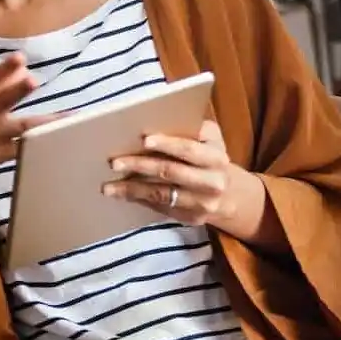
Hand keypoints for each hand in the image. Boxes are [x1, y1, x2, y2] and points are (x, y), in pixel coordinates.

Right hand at [0, 55, 55, 198]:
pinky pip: (19, 151)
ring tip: (60, 117)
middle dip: (16, 90)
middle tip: (32, 80)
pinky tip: (54, 144)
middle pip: (1, 101)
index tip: (19, 57)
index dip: (3, 69)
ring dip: (39, 122)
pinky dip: (36, 146)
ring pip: (19, 128)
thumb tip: (21, 70)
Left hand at [104, 118, 264, 233]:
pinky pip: (161, 208)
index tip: (143, 139)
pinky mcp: (192, 219)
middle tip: (114, 162)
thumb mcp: (210, 141)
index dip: (167, 143)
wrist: (231, 196)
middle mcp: (213, 182)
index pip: (189, 149)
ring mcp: (203, 204)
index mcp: (217, 157)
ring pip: (162, 194)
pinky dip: (139, 199)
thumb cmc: (210, 159)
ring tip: (109, 186)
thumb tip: (153, 121)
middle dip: (140, 165)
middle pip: (171, 172)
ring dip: (132, 189)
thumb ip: (191, 130)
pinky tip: (122, 194)